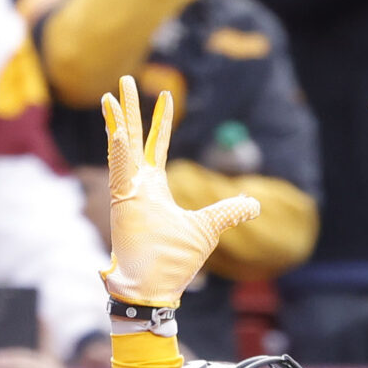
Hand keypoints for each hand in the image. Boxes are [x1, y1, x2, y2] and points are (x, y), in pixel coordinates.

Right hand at [99, 76, 262, 306]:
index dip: (161, 121)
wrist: (154, 289)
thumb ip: (229, 211)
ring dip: (118, 120)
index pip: (157, 145)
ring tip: (113, 93)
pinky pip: (120, 171)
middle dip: (130, 108)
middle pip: (133, 137)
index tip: (166, 95)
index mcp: (154, 187)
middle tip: (124, 79)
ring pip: (121, 147)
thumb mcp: (209, 228)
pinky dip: (119, 151)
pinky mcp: (123, 204)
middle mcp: (138, 185)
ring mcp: (127, 192)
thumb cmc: (174, 262)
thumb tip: (255, 203)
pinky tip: (118, 129)